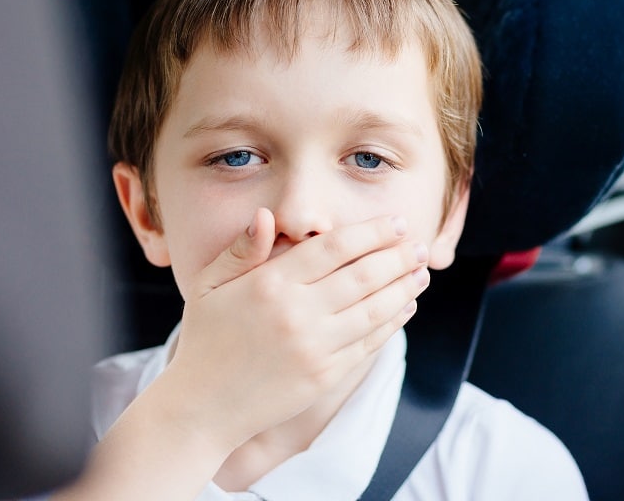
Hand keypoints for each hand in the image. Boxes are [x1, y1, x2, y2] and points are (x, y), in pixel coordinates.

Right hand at [163, 209, 429, 450]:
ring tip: (422, 271)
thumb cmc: (205, 339)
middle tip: (420, 244)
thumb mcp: (209, 286)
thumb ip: (241, 249)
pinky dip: (392, 322)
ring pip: (374, 310)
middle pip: (363, 276)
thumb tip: (265, 215)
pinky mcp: (325, 376)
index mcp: (270, 284)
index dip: (371, 233)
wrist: (202, 407)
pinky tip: (404, 306)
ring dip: (404, 287)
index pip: (334, 248)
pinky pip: (368, 342)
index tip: (397, 223)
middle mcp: (296, 314)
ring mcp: (314, 347)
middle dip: (399, 257)